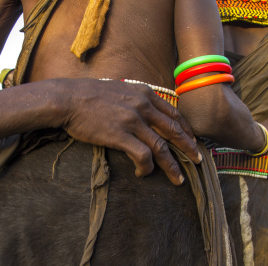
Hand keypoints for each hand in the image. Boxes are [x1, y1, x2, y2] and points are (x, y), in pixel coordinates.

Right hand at [62, 79, 199, 185]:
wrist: (68, 98)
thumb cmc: (89, 94)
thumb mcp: (119, 88)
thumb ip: (135, 98)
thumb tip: (143, 109)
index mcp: (145, 93)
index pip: (173, 114)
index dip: (186, 130)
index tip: (191, 140)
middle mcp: (143, 106)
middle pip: (174, 131)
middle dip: (189, 148)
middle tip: (198, 160)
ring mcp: (133, 121)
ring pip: (162, 147)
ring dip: (172, 166)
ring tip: (178, 179)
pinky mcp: (120, 135)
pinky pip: (142, 155)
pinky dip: (147, 167)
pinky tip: (144, 173)